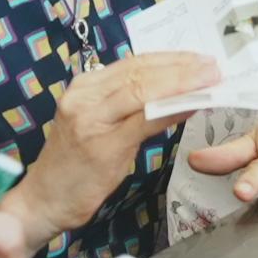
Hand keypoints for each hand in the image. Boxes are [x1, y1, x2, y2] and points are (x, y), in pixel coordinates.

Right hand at [10, 53, 219, 238]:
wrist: (45, 200)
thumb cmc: (75, 164)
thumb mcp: (100, 123)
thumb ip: (129, 104)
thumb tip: (174, 91)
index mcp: (84, 86)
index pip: (133, 62)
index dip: (170, 58)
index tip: (198, 58)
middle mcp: (84, 96)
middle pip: (140, 71)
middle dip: (181, 66)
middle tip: (212, 66)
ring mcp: (91, 118)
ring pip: (144, 90)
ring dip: (182, 83)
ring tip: (211, 81)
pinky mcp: (103, 144)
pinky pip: (145, 120)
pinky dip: (173, 110)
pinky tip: (193, 107)